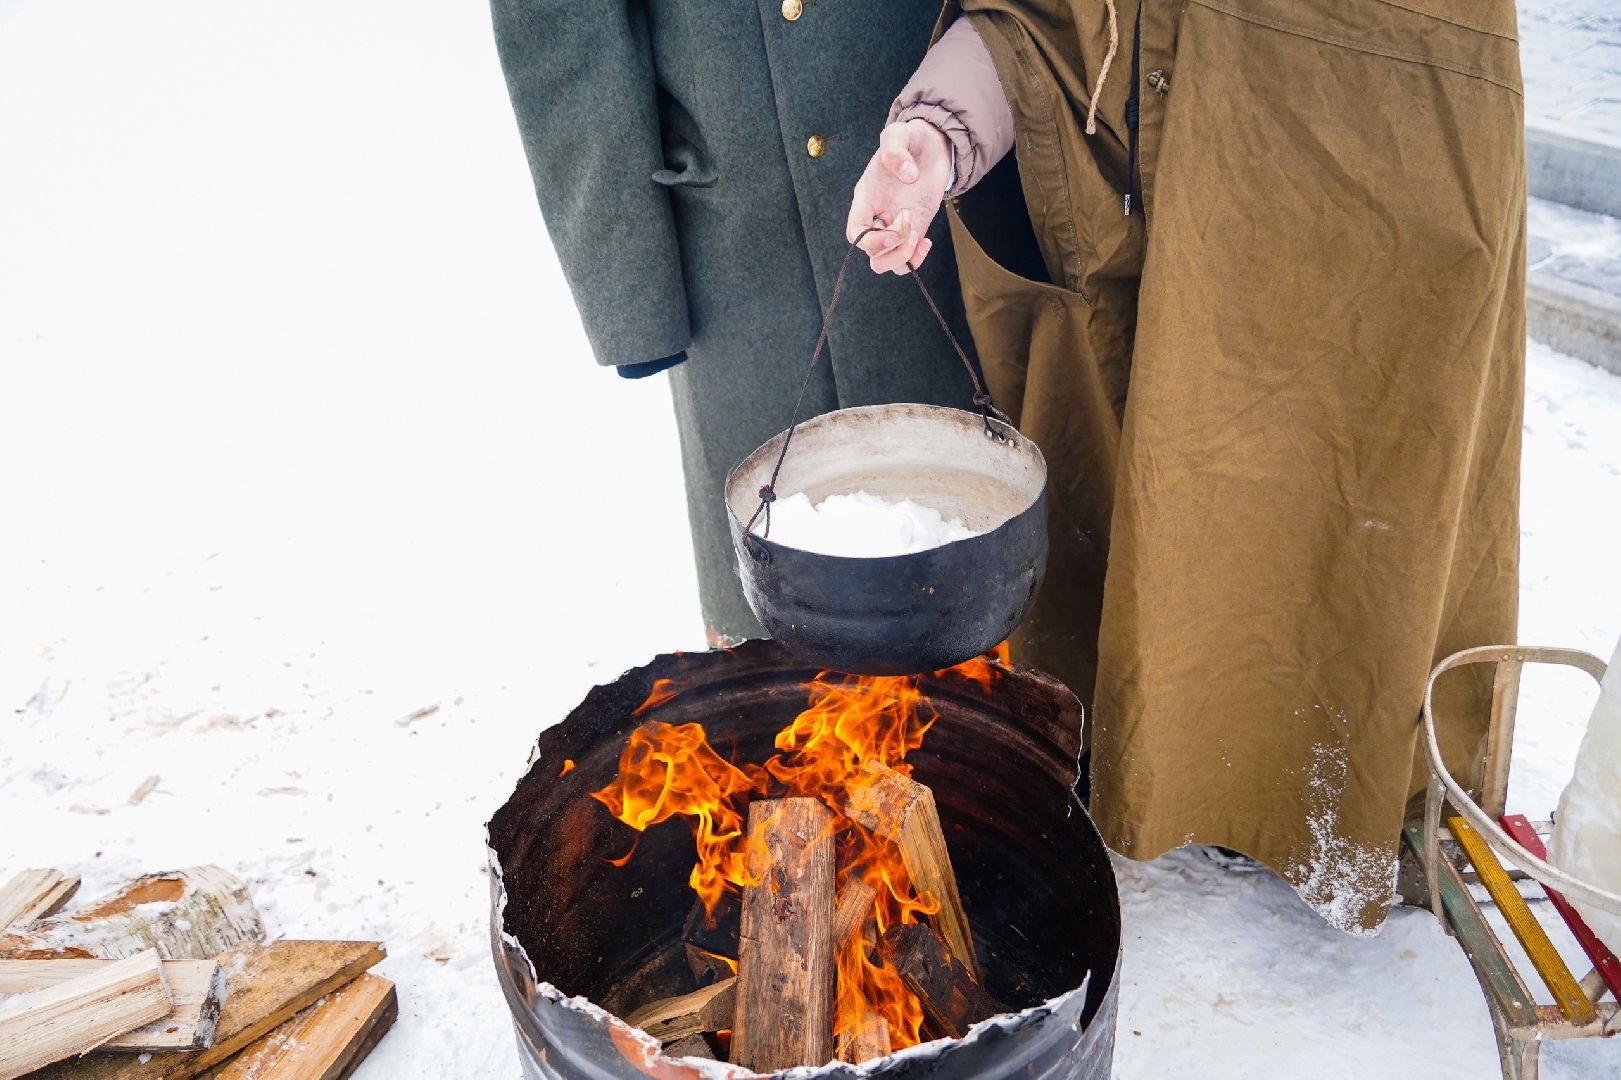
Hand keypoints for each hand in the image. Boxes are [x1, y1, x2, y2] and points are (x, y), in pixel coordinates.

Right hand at [846, 119, 951, 274]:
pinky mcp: (913, 231)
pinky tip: (927, 242)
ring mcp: (894, 227)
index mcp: (866, 198)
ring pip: (886, 263)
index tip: (895, 229)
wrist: (931, 146)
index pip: (855, 232)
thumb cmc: (911, 139)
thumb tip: (907, 174)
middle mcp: (877, 217)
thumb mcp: (899, 133)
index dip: (872, 240)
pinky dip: (915, 259)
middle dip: (893, 246)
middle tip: (911, 220)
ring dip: (903, 257)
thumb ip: (895, 148)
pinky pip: (905, 260)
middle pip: (872, 253)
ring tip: (919, 237)